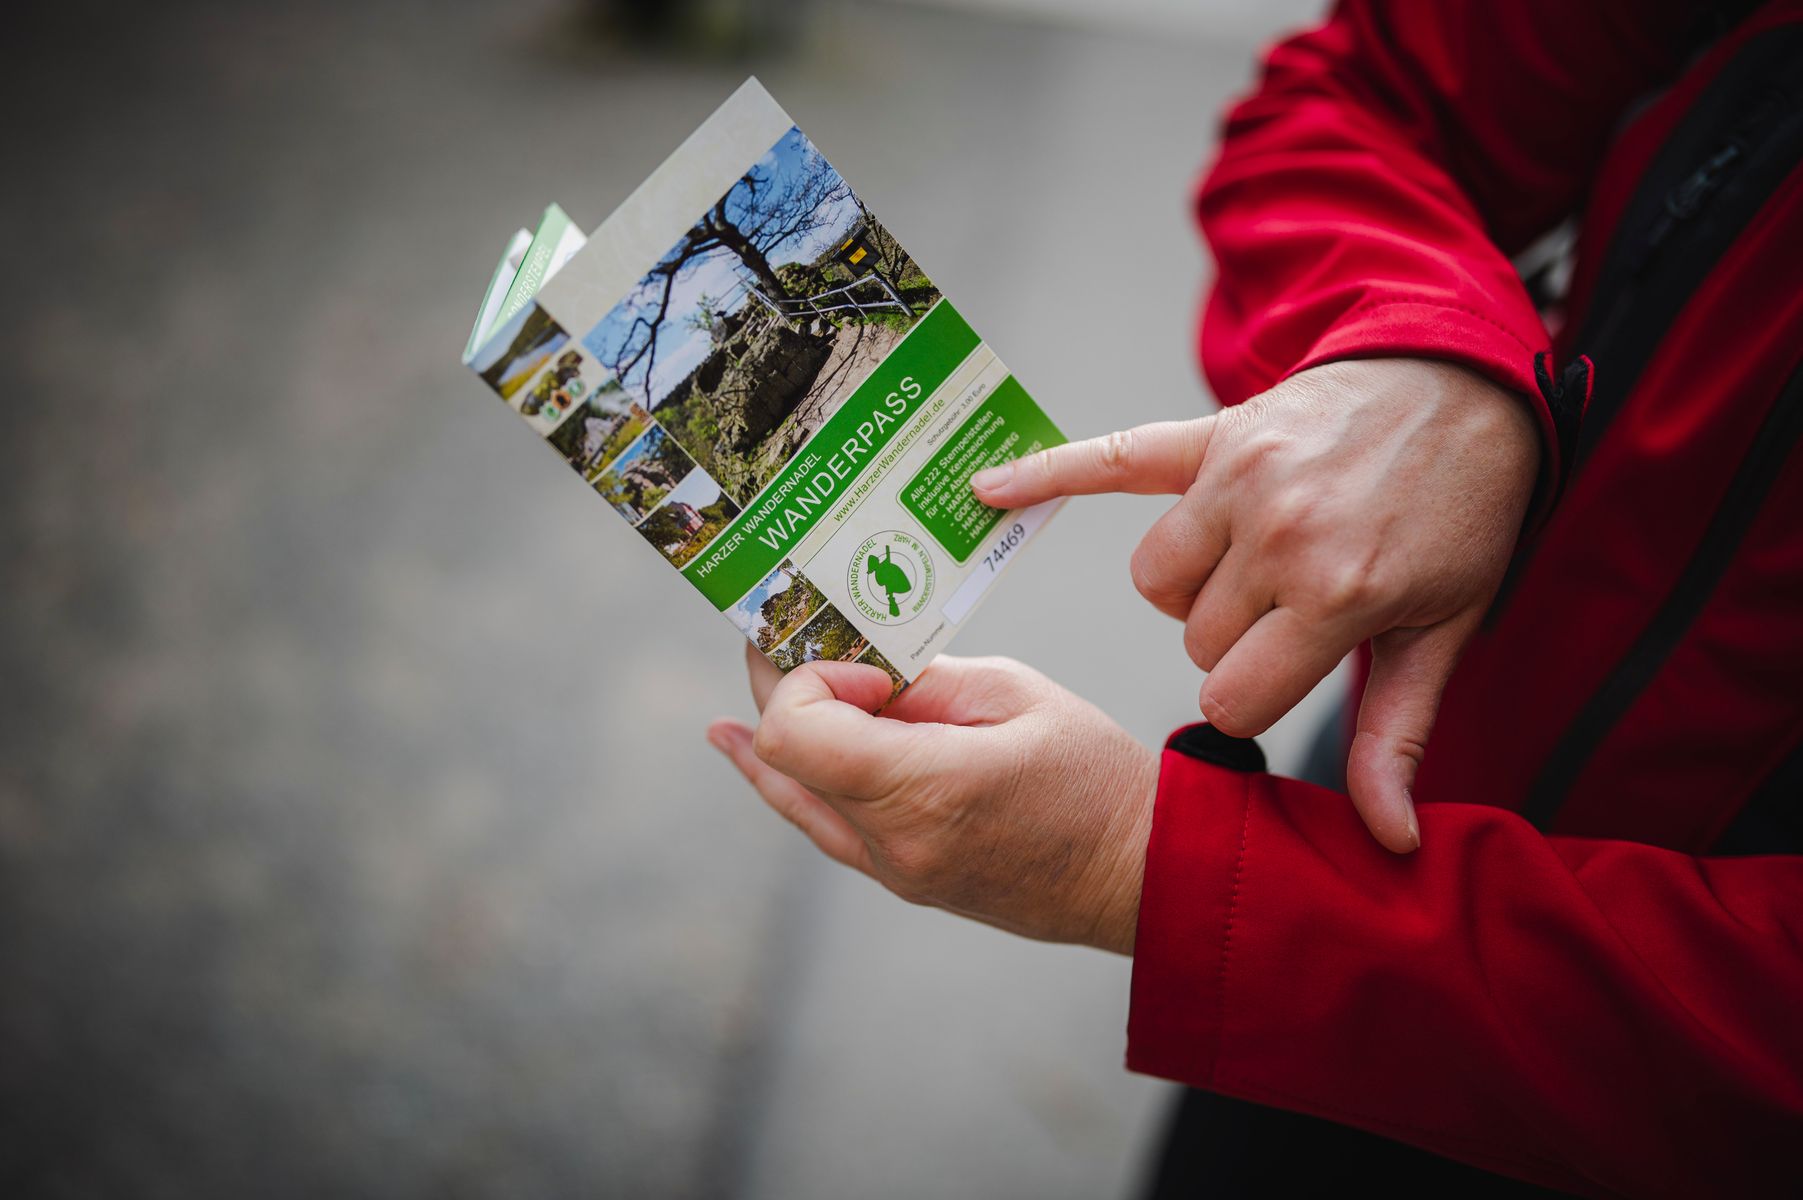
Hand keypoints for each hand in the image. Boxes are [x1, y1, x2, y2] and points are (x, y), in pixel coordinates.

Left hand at [707, 647, 1158, 954]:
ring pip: (791, 792)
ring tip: (756, 671)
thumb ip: (922, 679)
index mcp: (923, 788)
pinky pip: (821, 824)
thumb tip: (858, 664)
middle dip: (779, 684)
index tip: (860, 660)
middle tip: (782, 632)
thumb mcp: (1014, 694)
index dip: (805, 678)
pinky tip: (741, 744)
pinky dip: (782, 778)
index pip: (795, 730)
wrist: (1143, 875)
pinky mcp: (905, 878)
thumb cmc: (1096, 777)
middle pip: (782, 756)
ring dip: (776, 727)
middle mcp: (893, 841)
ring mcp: (894, 870)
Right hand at [970, 358, 1538, 852]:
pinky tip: (990, 490)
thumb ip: (1395, 737)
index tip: (1285, 676)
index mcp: (1335, 597)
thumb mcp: (1443, 634)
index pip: (1230, 700)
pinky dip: (1045, 474)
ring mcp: (1237, 481)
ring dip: (1188, 587)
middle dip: (1232, 642)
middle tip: (1293, 610)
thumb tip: (1389, 844)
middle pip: (1192, 641)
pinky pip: (1109, 460)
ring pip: (1155, 580)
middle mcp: (1278, 537)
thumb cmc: (1459, 516)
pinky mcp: (1211, 437)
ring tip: (1247, 565)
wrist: (1464, 386)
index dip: (1252, 702)